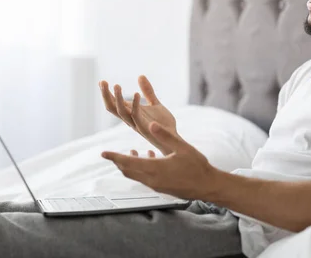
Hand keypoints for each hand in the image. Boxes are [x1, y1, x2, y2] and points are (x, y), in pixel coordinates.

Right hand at [99, 75, 177, 154]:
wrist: (173, 139)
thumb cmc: (162, 124)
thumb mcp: (155, 103)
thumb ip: (148, 91)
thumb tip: (140, 76)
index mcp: (131, 113)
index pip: (114, 104)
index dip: (107, 94)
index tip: (102, 81)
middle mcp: (130, 119)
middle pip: (112, 108)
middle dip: (106, 95)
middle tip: (102, 82)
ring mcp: (136, 124)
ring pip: (122, 112)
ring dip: (118, 99)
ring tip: (117, 85)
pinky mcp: (145, 128)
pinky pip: (137, 116)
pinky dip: (135, 105)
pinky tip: (136, 93)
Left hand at [101, 122, 218, 200]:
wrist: (207, 185)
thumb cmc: (197, 166)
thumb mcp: (181, 147)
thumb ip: (164, 135)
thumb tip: (150, 123)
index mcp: (154, 168)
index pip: (127, 162)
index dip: (114, 157)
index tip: (103, 153)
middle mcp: (152, 179)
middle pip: (128, 170)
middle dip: (118, 161)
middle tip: (111, 153)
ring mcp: (156, 185)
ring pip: (136, 175)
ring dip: (130, 164)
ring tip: (129, 152)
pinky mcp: (161, 187)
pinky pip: (145, 177)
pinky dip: (142, 167)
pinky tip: (149, 157)